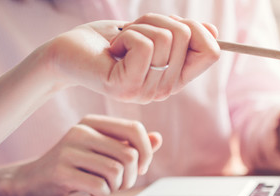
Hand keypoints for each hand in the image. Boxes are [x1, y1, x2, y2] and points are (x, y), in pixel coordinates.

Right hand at [8, 115, 161, 195]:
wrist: (31, 182)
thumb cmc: (71, 167)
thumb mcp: (100, 152)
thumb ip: (128, 144)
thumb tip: (157, 138)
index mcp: (92, 122)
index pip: (135, 129)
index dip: (146, 152)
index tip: (139, 167)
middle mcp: (80, 131)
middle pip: (129, 154)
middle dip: (131, 176)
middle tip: (120, 183)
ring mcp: (68, 151)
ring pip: (116, 171)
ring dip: (116, 187)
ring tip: (104, 187)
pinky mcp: (60, 172)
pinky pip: (99, 186)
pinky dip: (102, 195)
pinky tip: (91, 193)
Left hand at [48, 13, 219, 102]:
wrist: (68, 53)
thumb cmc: (107, 41)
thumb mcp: (149, 32)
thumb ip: (179, 34)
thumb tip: (211, 31)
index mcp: (174, 78)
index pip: (211, 52)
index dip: (196, 29)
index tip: (169, 25)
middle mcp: (164, 90)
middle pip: (188, 35)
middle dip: (157, 20)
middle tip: (132, 32)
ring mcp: (146, 91)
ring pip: (166, 36)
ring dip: (139, 26)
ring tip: (120, 41)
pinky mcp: (127, 86)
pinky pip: (145, 44)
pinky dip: (127, 34)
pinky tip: (112, 50)